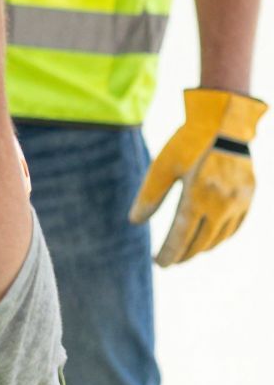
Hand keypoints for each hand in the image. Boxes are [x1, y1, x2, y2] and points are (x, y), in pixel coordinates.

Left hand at [129, 87, 264, 264]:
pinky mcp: (249, 196)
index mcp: (197, 197)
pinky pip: (234, 227)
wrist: (224, 121)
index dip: (169, 253)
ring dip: (201, 248)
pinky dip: (220, 237)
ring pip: (218, 238)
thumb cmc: (188, 142)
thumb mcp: (163, 167)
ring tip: (187, 251)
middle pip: (200, 242)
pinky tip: (209, 238)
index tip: (159, 263)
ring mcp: (238, 202)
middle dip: (183, 255)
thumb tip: (135, 221)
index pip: (180, 237)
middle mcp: (221, 204)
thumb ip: (149, 197)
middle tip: (170, 260)